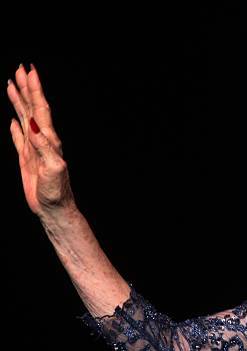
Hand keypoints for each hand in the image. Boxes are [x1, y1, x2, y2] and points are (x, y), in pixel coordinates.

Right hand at [7, 64, 75, 218]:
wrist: (54, 208)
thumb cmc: (57, 192)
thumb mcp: (53, 168)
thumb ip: (45, 147)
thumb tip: (33, 125)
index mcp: (50, 140)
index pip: (41, 109)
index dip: (36, 90)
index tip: (30, 72)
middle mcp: (43, 140)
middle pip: (32, 108)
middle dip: (27, 88)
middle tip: (21, 69)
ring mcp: (34, 149)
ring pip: (24, 118)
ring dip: (19, 101)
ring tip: (12, 85)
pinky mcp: (27, 159)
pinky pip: (18, 138)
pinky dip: (15, 127)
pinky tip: (13, 120)